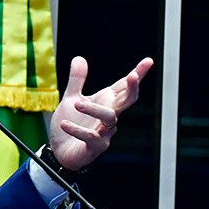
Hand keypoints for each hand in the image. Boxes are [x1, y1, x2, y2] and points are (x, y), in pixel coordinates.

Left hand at [49, 56, 152, 170]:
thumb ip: (76, 80)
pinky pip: (90, 137)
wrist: (60, 151)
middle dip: (132, 89)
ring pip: (109, 117)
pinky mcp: (95, 146)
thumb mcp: (70, 98)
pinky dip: (77, 130)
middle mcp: (109, 116)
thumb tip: (79, 58)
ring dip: (94, 109)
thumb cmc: (71, 123)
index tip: (149, 61)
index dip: (137, 74)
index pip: (123, 86)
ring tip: (77, 103)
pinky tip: (64, 124)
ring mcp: (104, 132)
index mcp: (106, 102)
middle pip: (127, 101)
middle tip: (133, 76)